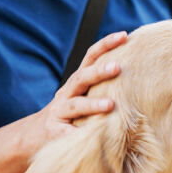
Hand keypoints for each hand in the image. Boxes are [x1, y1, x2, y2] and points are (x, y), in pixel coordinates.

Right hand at [10, 31, 127, 154]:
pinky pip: (67, 133)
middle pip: (81, 78)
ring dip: (92, 104)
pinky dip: (78, 135)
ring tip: (110, 105)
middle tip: (118, 67)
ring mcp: (59, 112)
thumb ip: (102, 85)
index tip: (124, 35)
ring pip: (75, 105)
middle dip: (99, 72)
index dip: (105, 44)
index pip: (91, 58)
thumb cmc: (70, 114)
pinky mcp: (55, 132)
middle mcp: (67, 93)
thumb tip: (136, 69)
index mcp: (77, 82)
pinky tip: (91, 137)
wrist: (35, 134)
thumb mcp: (83, 95)